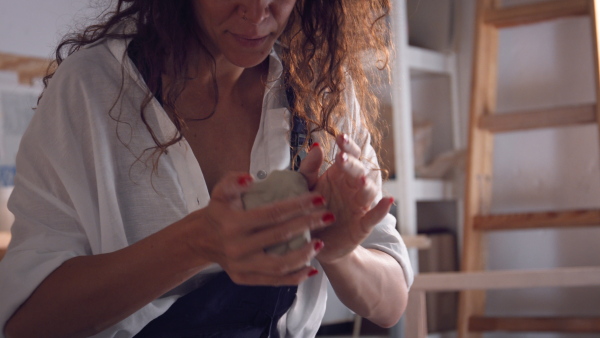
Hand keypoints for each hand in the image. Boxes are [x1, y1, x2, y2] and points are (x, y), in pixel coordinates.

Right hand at [180, 172, 332, 285]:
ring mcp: (241, 265)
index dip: (297, 206)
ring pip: (279, 265)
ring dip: (304, 255)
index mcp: (233, 223)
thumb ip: (234, 180)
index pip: (272, 214)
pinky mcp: (244, 279)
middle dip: (308, 225)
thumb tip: (250, 178)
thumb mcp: (221, 191)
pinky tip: (311, 269)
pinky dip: (294, 277)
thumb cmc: (220, 211)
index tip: (318, 199)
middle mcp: (237, 246)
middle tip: (328, 216)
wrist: (202, 239)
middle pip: (280, 236)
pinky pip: (273, 281)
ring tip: (321, 242)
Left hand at [299, 134, 393, 263]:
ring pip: (369, 191)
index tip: (340, 137)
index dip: (348, 146)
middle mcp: (353, 187)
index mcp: (340, 175)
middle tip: (341, 158)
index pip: (349, 155)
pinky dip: (382, 209)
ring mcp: (360, 206)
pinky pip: (374, 217)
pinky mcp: (362, 225)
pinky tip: (388, 201)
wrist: (313, 241)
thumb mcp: (305, 187)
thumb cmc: (310, 209)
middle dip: (352, 164)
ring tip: (360, 180)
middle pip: (359, 171)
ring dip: (367, 185)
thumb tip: (315, 145)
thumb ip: (309, 168)